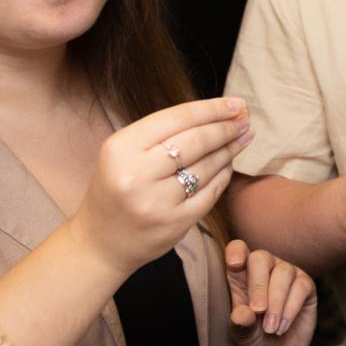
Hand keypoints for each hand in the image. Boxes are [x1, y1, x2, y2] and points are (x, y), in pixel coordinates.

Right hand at [71, 97, 252, 276]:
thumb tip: (216, 113)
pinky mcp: (175, 223)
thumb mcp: (123, 153)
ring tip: (243, 138)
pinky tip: (229, 164)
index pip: (177, 118)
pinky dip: (223, 175)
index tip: (236, 104)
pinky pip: (210, 192)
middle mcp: (137, 174)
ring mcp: (157, 202)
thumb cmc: (116, 188)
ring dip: (230, 149)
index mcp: (121, 148)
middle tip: (244, 121)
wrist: (100, 242)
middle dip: (226, 129)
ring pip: (206, 166)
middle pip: (196, 141)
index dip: (212, 109)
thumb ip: (161, 133)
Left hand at [224, 238, 317, 345]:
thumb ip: (240, 323)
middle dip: (258, 285)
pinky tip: (281, 327)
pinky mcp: (306, 285)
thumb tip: (241, 315)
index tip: (234, 264)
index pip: (238, 250)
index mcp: (241, 272)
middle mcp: (265, 267)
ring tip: (270, 329)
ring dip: (276, 303)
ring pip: (283, 274)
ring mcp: (286, 273)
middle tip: (258, 311)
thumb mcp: (242, 333)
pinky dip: (290, 310)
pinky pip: (300, 288)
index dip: (237, 252)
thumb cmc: (255, 336)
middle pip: (261, 258)